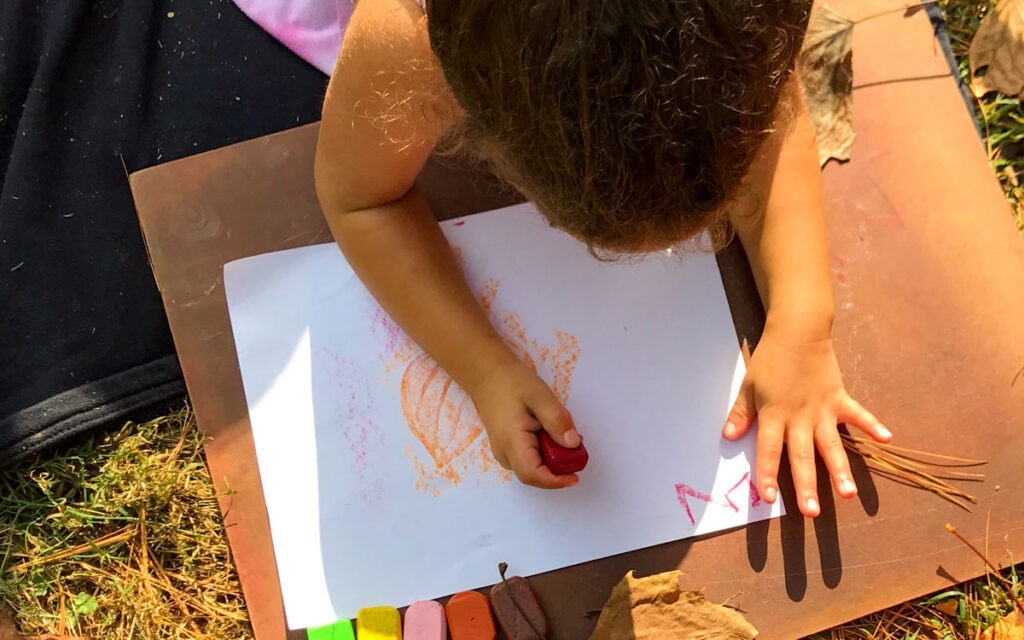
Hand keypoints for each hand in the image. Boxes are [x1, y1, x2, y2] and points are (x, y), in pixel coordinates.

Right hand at [469, 357, 581, 489]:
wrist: (487, 374)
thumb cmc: (511, 382)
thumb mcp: (540, 396)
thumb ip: (557, 420)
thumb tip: (573, 444)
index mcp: (511, 441)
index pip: (532, 475)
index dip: (555, 481)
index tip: (575, 476)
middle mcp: (504, 453)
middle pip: (534, 474)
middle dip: (557, 469)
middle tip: (576, 449)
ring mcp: (503, 451)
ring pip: (531, 468)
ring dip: (552, 461)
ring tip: (563, 437)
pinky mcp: (506, 447)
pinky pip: (528, 458)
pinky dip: (545, 453)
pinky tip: (551, 435)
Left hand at [721, 318, 891, 516]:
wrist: (797, 332)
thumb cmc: (770, 361)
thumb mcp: (749, 386)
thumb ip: (741, 413)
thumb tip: (728, 437)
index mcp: (774, 415)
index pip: (768, 450)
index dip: (767, 474)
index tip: (768, 499)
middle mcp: (800, 417)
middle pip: (801, 456)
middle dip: (806, 485)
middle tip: (810, 513)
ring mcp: (823, 409)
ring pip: (832, 445)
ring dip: (840, 470)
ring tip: (849, 494)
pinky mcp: (840, 398)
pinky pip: (858, 414)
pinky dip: (872, 425)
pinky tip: (887, 440)